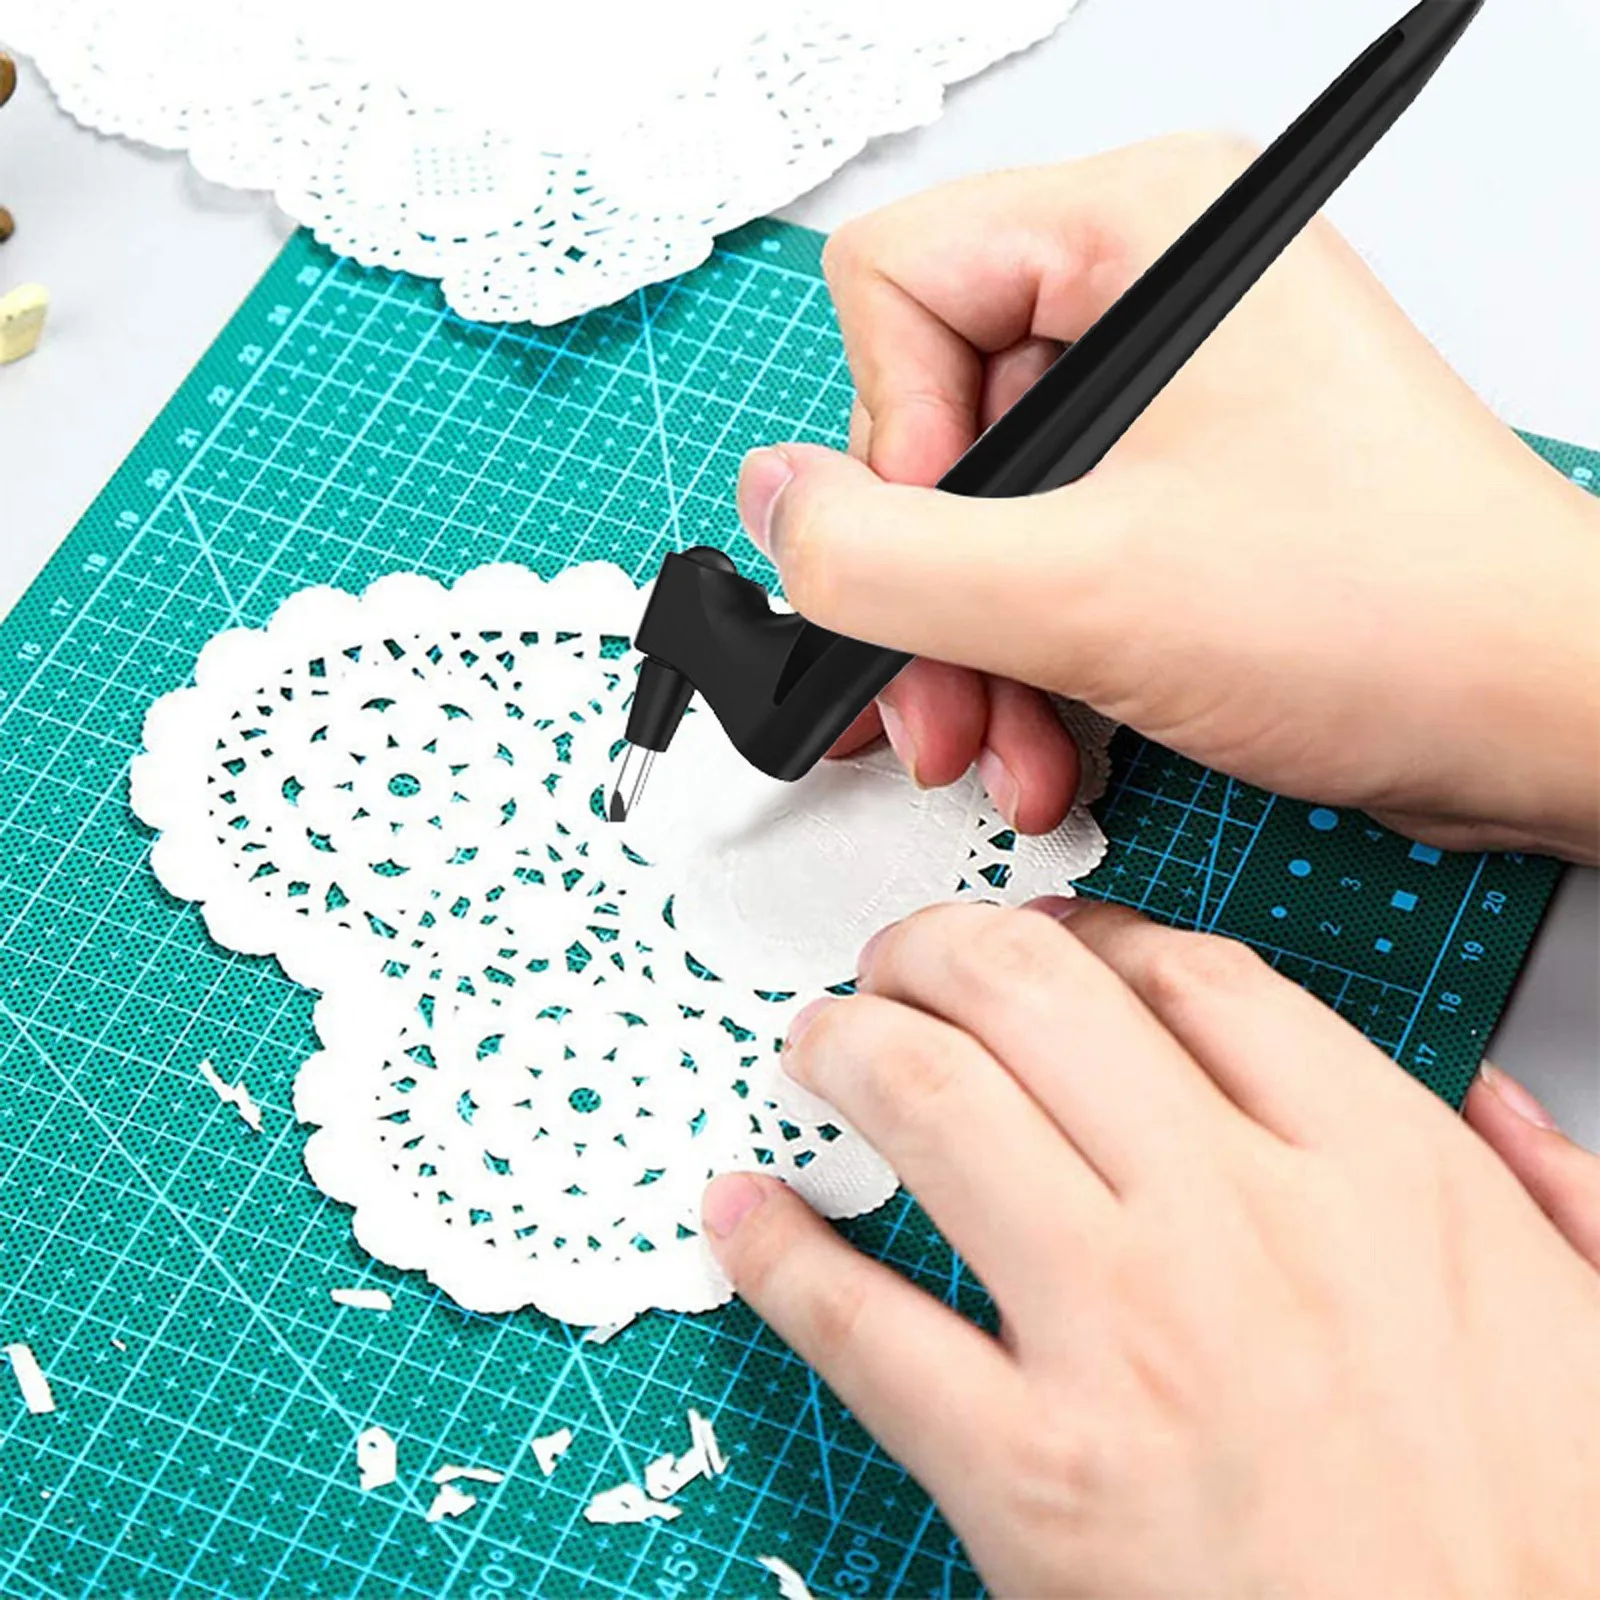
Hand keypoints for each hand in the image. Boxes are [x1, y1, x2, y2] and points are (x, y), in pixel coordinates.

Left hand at [701, 901, 1599, 1596]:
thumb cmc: (1545, 1557)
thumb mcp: (1594, 1332)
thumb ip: (1541, 1189)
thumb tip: (1492, 1103)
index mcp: (1375, 1173)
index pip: (1189, 977)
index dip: (1089, 936)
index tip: (1045, 944)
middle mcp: (1235, 1223)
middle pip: (1034, 995)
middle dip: (936, 949)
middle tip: (896, 966)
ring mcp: (1123, 1341)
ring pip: (934, 1105)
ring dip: (847, 1048)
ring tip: (818, 1046)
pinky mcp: (1031, 1479)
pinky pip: (862, 1324)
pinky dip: (780, 1252)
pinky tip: (748, 1217)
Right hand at [736, 135, 1599, 860]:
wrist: (1537, 720)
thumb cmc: (1394, 615)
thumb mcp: (1080, 594)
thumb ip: (880, 554)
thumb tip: (774, 509)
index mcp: (1142, 230)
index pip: (894, 282)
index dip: (886, 439)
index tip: (940, 553)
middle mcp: (1154, 294)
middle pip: (929, 417)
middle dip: (925, 591)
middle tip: (932, 698)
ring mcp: (1171, 398)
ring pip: (982, 510)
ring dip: (969, 652)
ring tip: (999, 747)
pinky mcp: (1182, 486)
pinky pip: (1044, 555)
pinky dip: (1026, 659)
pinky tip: (1045, 743)